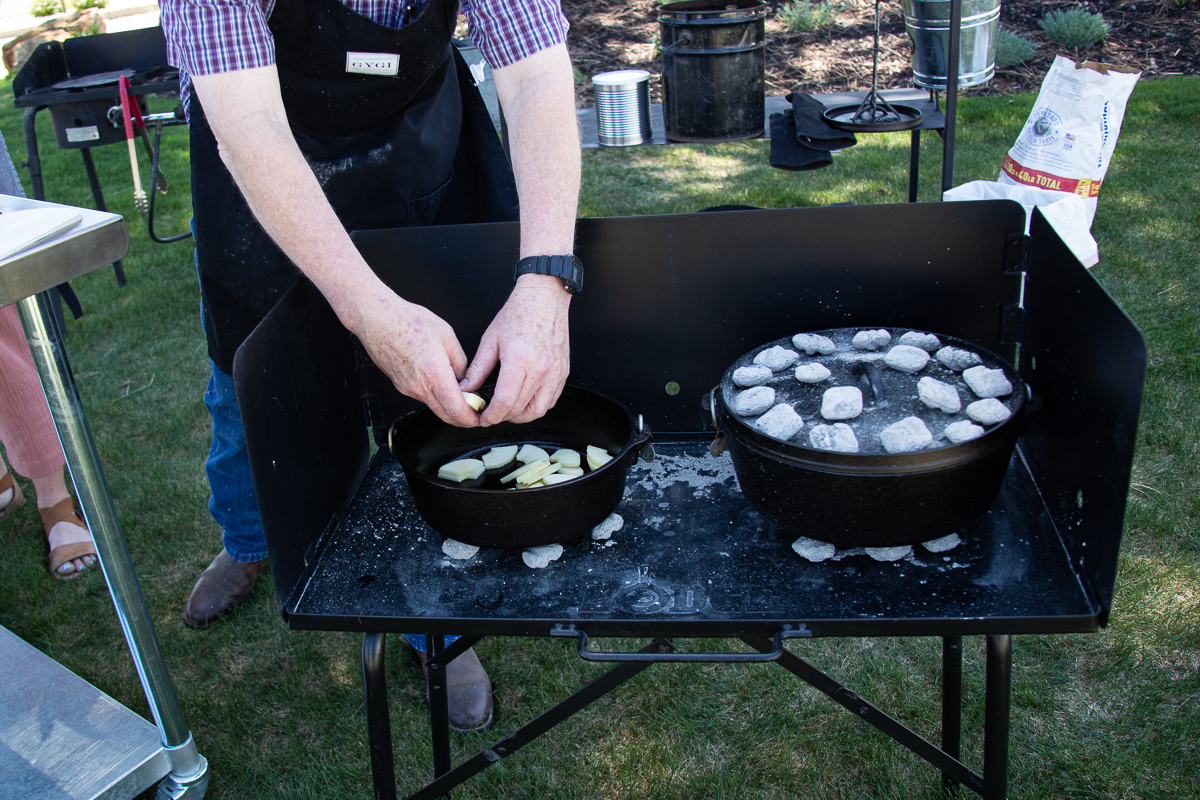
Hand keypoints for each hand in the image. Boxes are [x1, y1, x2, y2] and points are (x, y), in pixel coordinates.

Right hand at [352, 285, 480, 426]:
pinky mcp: (400, 385)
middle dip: (462, 418)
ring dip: (448, 406)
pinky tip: (439, 383)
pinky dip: (434, 396)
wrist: (376, 318)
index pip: (457, 409)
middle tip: (474, 412)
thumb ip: (460, 361)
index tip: (479, 417)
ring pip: (433, 406)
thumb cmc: (407, 321)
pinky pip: (422, 397)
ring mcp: (408, 388)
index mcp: (434, 374)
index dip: (471, 418)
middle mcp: (419, 386)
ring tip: (460, 394)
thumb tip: (465, 378)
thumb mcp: (446, 335)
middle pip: (445, 415)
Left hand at [462, 274, 570, 425]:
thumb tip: (466, 388)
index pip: (505, 401)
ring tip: (508, 411)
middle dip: (502, 417)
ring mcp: (554, 372)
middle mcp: (540, 369)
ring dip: (521, 416)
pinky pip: (551, 400)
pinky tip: (525, 401)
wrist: (544, 299)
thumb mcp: (490, 340)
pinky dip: (537, 406)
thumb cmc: (518, 314)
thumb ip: (478, 368)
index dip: (492, 415)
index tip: (483, 418)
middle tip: (491, 414)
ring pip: (538, 410)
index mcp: (519, 360)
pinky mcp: (562, 372)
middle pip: (520, 409)